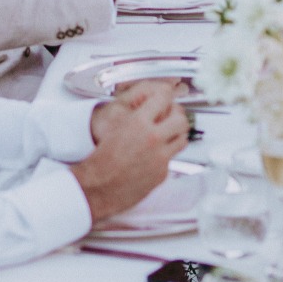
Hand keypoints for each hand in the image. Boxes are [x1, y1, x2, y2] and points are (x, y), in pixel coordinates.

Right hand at [73, 82, 188, 223]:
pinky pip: (172, 159)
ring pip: (182, 139)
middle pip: (180, 119)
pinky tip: (155, 156)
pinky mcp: (162, 173)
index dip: (166, 95)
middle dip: (178, 116)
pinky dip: (165, 156)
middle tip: (174, 116)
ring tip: (169, 135)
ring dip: (177, 135)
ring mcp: (160, 157)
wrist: (100, 186)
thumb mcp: (117, 127)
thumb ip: (137, 116)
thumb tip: (151, 108)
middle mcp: (153, 138)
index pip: (164, 97)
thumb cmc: (103, 159)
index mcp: (139, 122)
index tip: (167, 97)